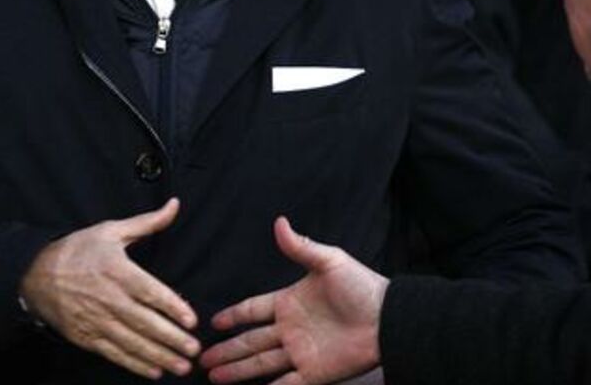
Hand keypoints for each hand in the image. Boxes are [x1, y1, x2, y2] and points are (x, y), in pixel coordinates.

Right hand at [19, 197, 199, 378]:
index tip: (191, 320)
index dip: (172, 307)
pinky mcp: (86, 337)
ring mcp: (96, 321)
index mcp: (118, 271)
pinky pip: (114, 353)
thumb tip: (174, 206)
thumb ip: (147, 222)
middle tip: (194, 350)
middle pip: (145, 323)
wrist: (34, 273)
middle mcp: (109, 299)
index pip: (151, 292)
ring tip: (181, 366)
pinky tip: (153, 371)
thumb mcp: (111, 230)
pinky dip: (134, 364)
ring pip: (133, 342)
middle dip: (172, 339)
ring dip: (159, 356)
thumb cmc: (77, 250)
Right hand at [200, 216, 387, 384]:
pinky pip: (286, 384)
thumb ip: (300, 246)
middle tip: (202, 356)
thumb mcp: (329, 261)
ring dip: (237, 370)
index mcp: (290, 302)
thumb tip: (279, 222)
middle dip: (226, 349)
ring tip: (212, 375)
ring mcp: (300, 352)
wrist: (388, 318)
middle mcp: (290, 329)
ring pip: (260, 364)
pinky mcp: (314, 373)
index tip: (213, 321)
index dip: (234, 314)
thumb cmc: (361, 286)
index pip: (253, 310)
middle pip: (250, 340)